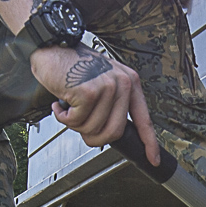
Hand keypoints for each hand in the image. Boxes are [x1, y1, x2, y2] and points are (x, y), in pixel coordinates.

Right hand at [29, 44, 160, 165]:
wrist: (52, 47)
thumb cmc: (72, 66)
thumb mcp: (101, 83)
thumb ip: (111, 106)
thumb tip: (108, 135)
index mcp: (129, 83)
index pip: (144, 119)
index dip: (149, 143)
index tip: (153, 159)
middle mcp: (122, 84)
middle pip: (114, 132)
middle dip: (93, 137)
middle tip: (79, 124)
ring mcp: (107, 87)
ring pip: (92, 129)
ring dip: (74, 124)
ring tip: (68, 107)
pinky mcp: (89, 92)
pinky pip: (76, 122)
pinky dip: (63, 117)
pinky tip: (61, 103)